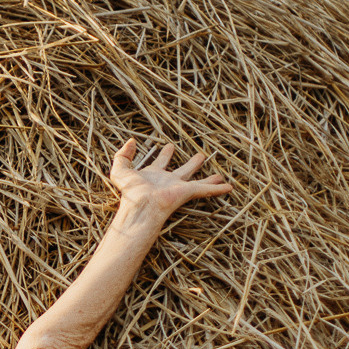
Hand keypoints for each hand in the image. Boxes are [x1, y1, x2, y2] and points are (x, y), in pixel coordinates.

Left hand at [106, 139, 231, 222]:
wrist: (140, 206)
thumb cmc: (129, 192)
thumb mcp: (120, 170)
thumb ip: (122, 154)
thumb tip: (132, 141)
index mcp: (153, 175)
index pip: (161, 162)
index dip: (165, 154)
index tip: (169, 146)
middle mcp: (168, 181)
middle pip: (183, 170)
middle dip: (192, 163)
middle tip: (201, 156)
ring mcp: (179, 188)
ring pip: (198, 181)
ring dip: (209, 178)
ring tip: (220, 174)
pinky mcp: (187, 193)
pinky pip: (205, 189)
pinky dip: (217, 189)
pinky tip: (229, 187)